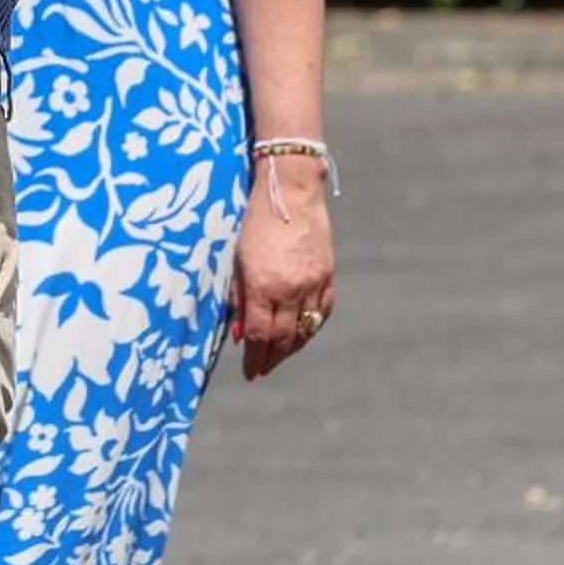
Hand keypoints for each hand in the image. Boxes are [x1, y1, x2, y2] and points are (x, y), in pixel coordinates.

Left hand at [228, 157, 337, 379]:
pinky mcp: (327, 276)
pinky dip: (311, 328)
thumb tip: (238, 335)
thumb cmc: (252, 220)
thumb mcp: (235, 257)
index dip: (254, 358)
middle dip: (271, 359)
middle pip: (284, 338)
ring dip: (291, 348)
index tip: (249, 372)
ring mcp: (312, 283)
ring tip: (277, 357)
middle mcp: (290, 289)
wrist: (290, 191)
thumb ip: (236, 296)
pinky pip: (322, 312)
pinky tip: (301, 334)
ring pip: (305, 330)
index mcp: (262, 284)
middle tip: (261, 371)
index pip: (259, 334)